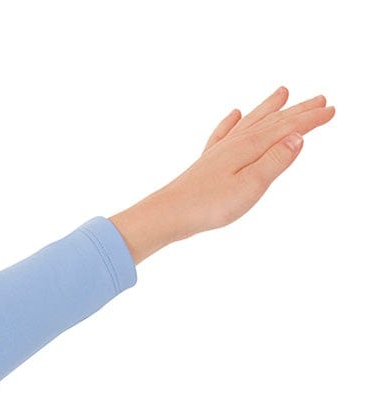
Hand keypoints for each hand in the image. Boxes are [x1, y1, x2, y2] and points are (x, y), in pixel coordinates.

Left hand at [158, 86, 335, 239]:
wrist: (167, 214)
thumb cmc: (208, 204)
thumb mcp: (251, 186)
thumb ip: (275, 161)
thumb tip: (299, 136)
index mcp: (251, 146)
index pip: (289, 127)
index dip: (312, 119)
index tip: (331, 110)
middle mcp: (236, 142)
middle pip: (274, 120)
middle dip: (298, 110)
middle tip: (320, 98)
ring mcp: (220, 150)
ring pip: (251, 121)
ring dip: (269, 107)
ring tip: (283, 93)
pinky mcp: (206, 162)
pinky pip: (223, 133)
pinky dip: (232, 122)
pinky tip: (234, 116)